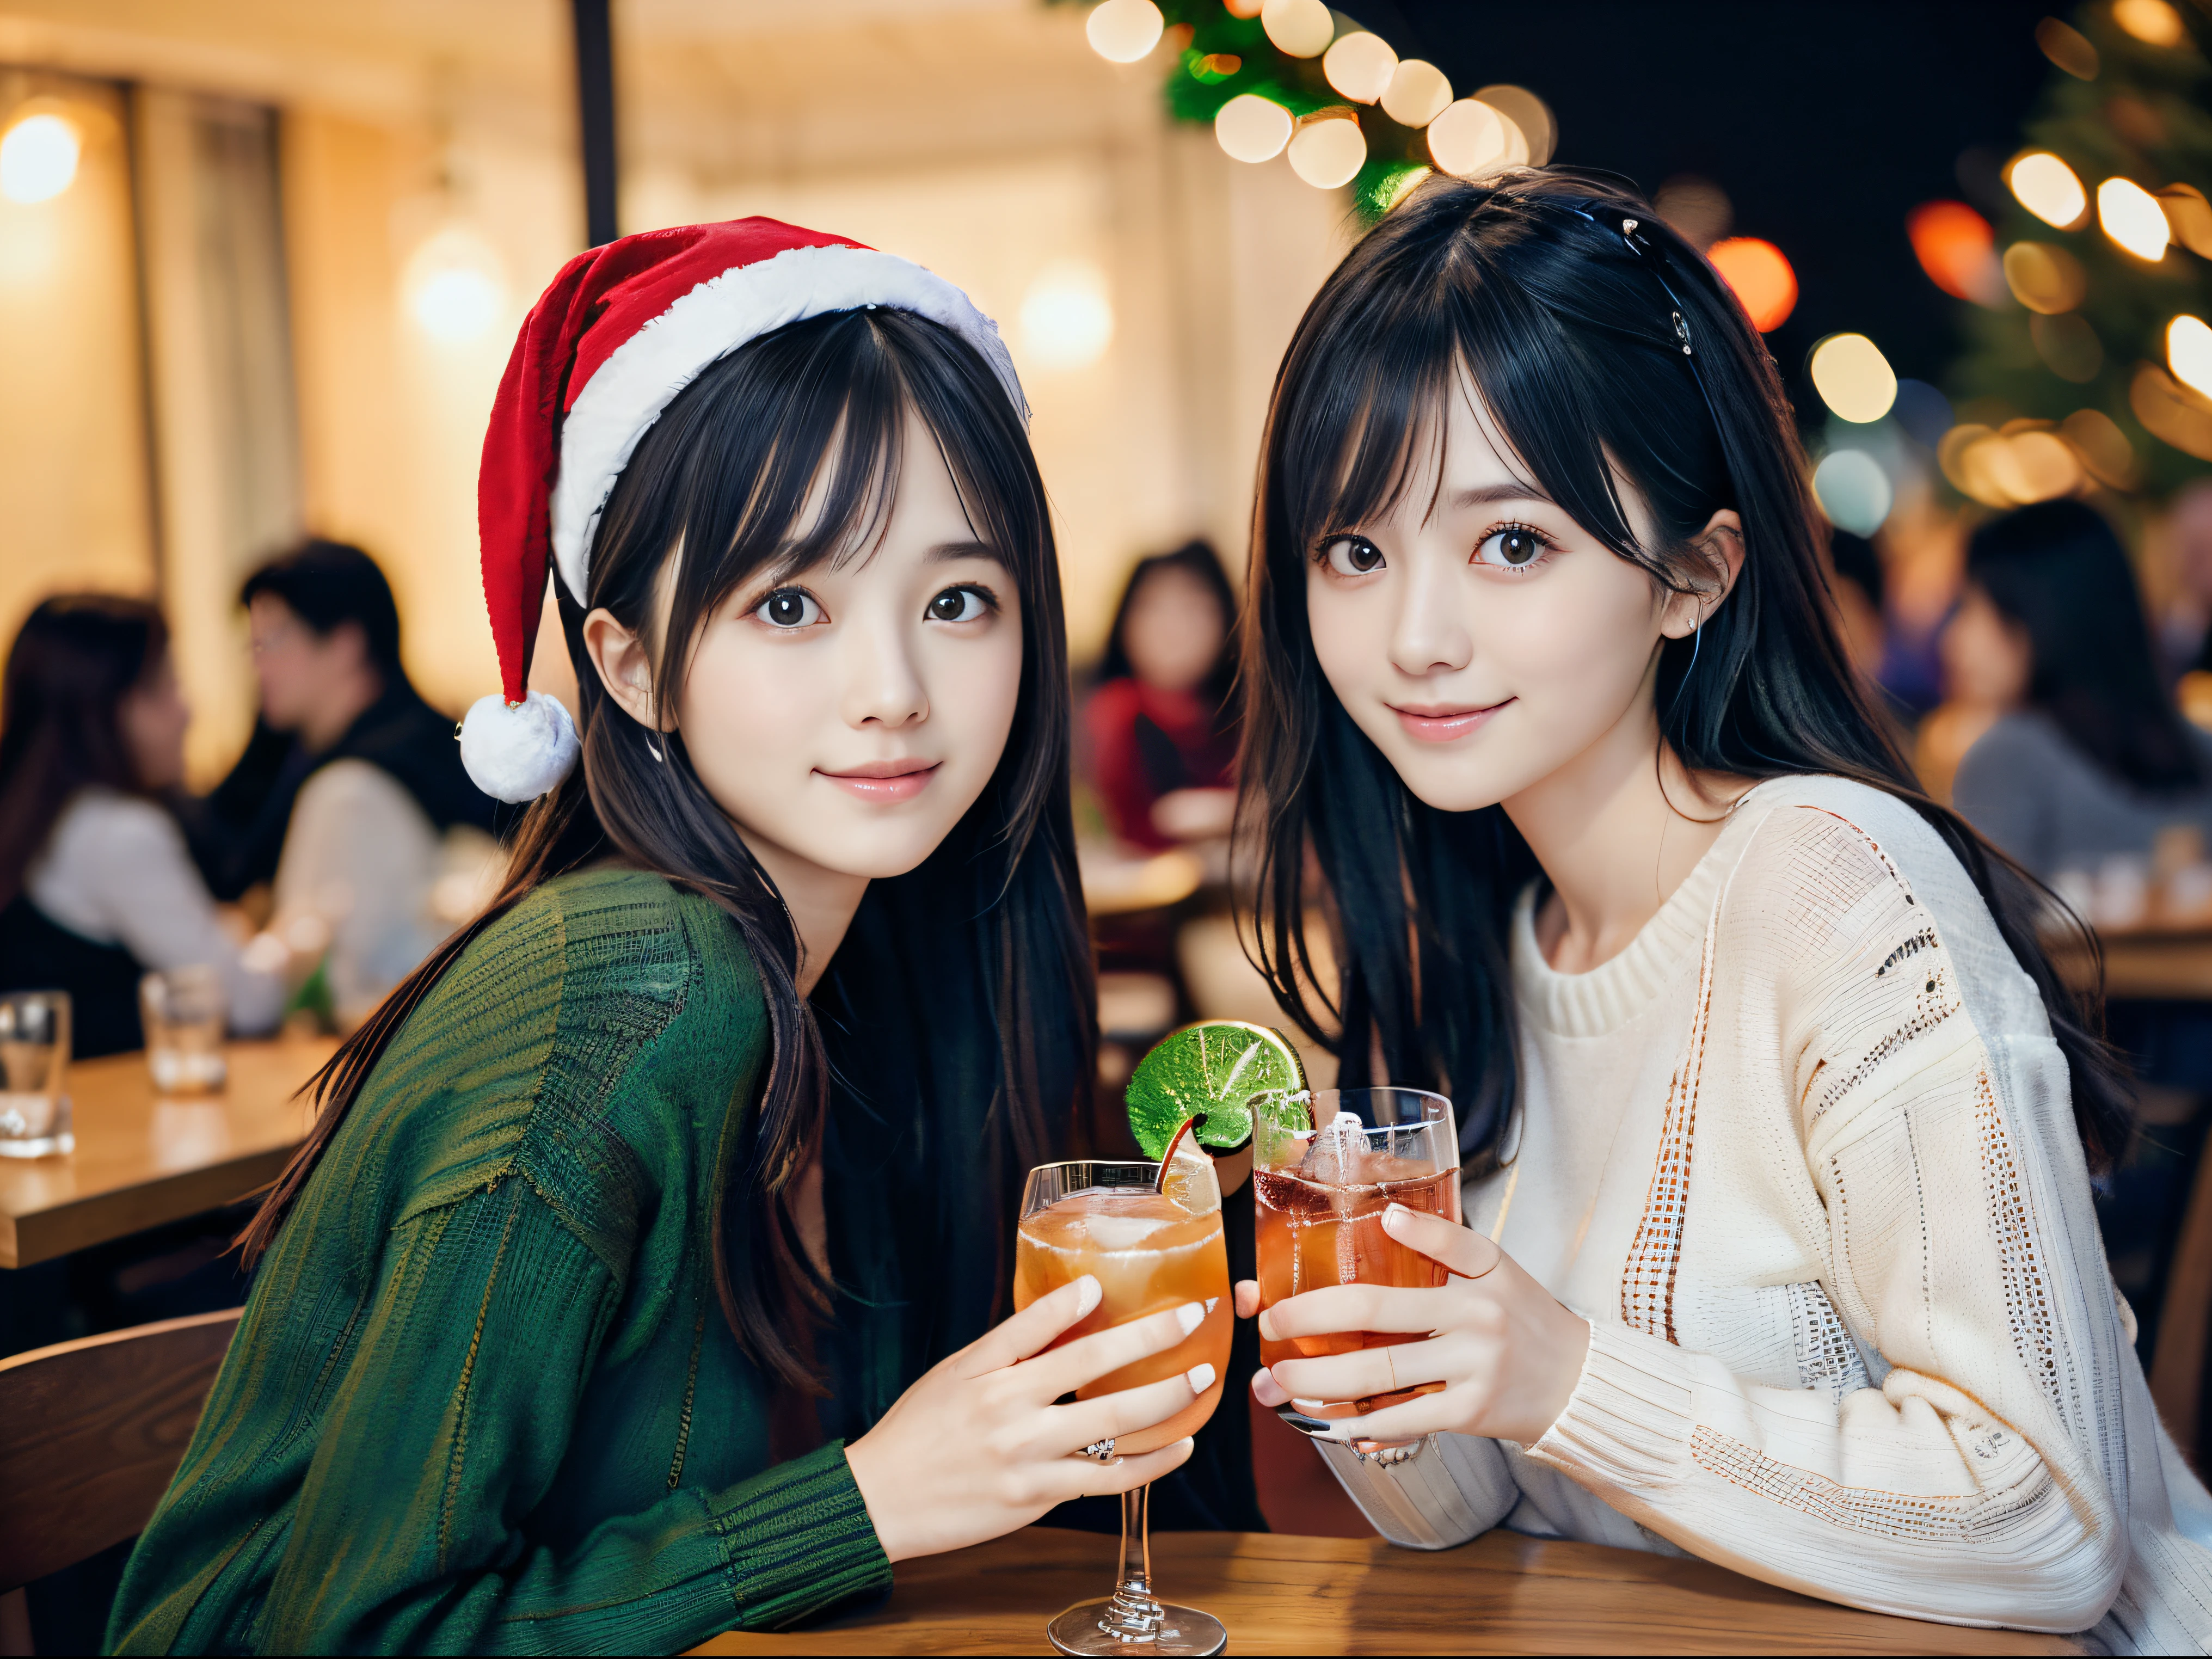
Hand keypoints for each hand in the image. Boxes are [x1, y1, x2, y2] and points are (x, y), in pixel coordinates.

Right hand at [844, 1275, 1209, 1561]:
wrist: (882, 1500)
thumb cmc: (920, 1428)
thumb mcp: (958, 1370)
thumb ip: (1018, 1337)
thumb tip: (1079, 1298)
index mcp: (991, 1375)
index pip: (1051, 1325)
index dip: (1097, 1299)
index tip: (1127, 1275)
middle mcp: (1012, 1415)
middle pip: (1097, 1372)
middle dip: (1154, 1341)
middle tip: (1197, 1317)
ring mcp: (1029, 1461)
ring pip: (1113, 1429)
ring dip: (1166, 1403)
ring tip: (1202, 1382)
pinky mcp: (1038, 1499)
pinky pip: (1108, 1481)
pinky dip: (1152, 1464)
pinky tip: (1181, 1446)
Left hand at [1237, 1205, 1589, 1448]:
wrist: (1578, 1384)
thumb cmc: (1525, 1318)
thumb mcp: (1498, 1268)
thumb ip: (1447, 1244)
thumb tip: (1389, 1217)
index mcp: (1481, 1272)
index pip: (1433, 1243)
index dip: (1394, 1229)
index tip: (1332, 1244)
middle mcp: (1476, 1318)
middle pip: (1377, 1313)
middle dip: (1311, 1320)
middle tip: (1270, 1326)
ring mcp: (1473, 1367)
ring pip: (1382, 1372)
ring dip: (1321, 1380)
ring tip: (1279, 1381)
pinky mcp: (1472, 1413)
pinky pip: (1406, 1419)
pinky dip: (1365, 1425)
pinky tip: (1333, 1426)